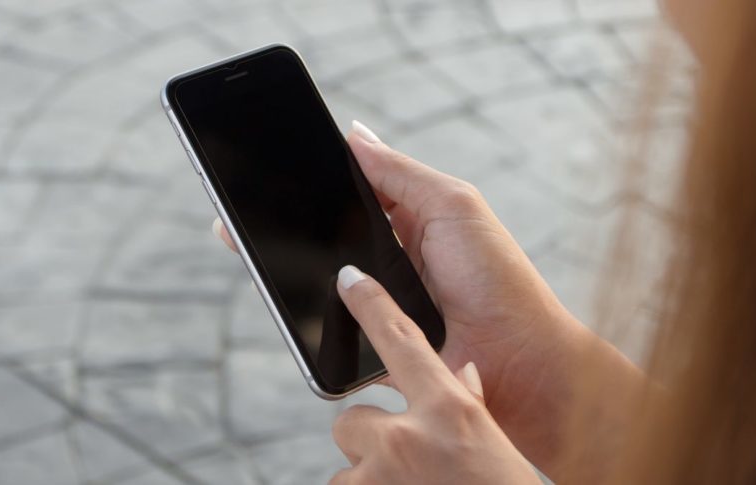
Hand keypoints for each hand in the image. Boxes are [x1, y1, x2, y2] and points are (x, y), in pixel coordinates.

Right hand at [212, 121, 639, 480]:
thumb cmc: (498, 281)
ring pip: (314, 281)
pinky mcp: (367, 345)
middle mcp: (387, 261)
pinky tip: (274, 293)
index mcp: (408, 221)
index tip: (265, 163)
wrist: (519, 364)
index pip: (347, 192)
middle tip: (236, 206)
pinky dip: (298, 312)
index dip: (310, 179)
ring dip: (282, 266)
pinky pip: (322, 326)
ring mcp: (375, 304)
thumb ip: (400, 173)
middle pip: (321, 236)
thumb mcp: (453, 207)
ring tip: (243, 242)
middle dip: (282, 221)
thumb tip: (353, 132)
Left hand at [328, 265, 540, 484]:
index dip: (371, 305)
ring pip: (346, 468)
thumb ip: (469, 411)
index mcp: (452, 412)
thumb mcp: (497, 451)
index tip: (348, 280)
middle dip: (370, 444)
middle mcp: (408, 437)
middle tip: (404, 471)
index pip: (401, 340)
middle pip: (351, 420)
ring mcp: (376, 476)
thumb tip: (460, 375)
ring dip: (368, 483)